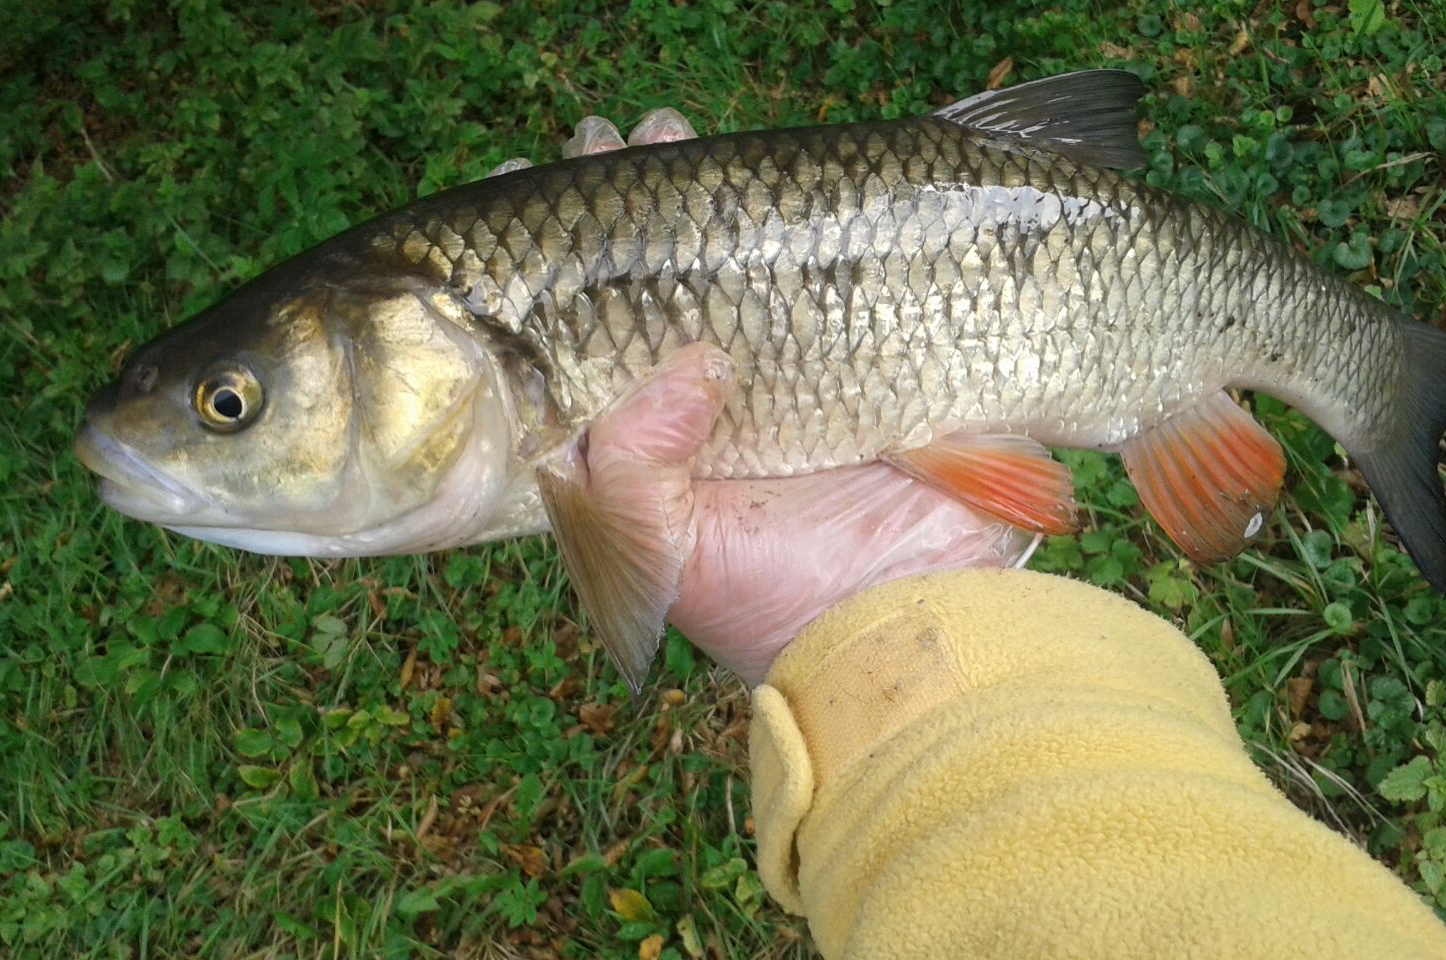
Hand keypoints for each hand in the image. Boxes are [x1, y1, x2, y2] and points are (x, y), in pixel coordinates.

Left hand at [495, 111, 1030, 684]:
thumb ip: (632, 474)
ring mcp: (783, 370)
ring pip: (727, 262)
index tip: (531, 185)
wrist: (914, 630)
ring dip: (697, 194)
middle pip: (651, 281)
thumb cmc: (776, 610)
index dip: (551, 264)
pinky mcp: (862, 358)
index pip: (578, 335)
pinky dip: (796, 220)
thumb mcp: (664, 558)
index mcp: (641, 442)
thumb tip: (679, 368)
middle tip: (614, 141)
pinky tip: (769, 174)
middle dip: (627, 207)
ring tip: (665, 135)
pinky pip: (826, 277)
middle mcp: (703, 397)